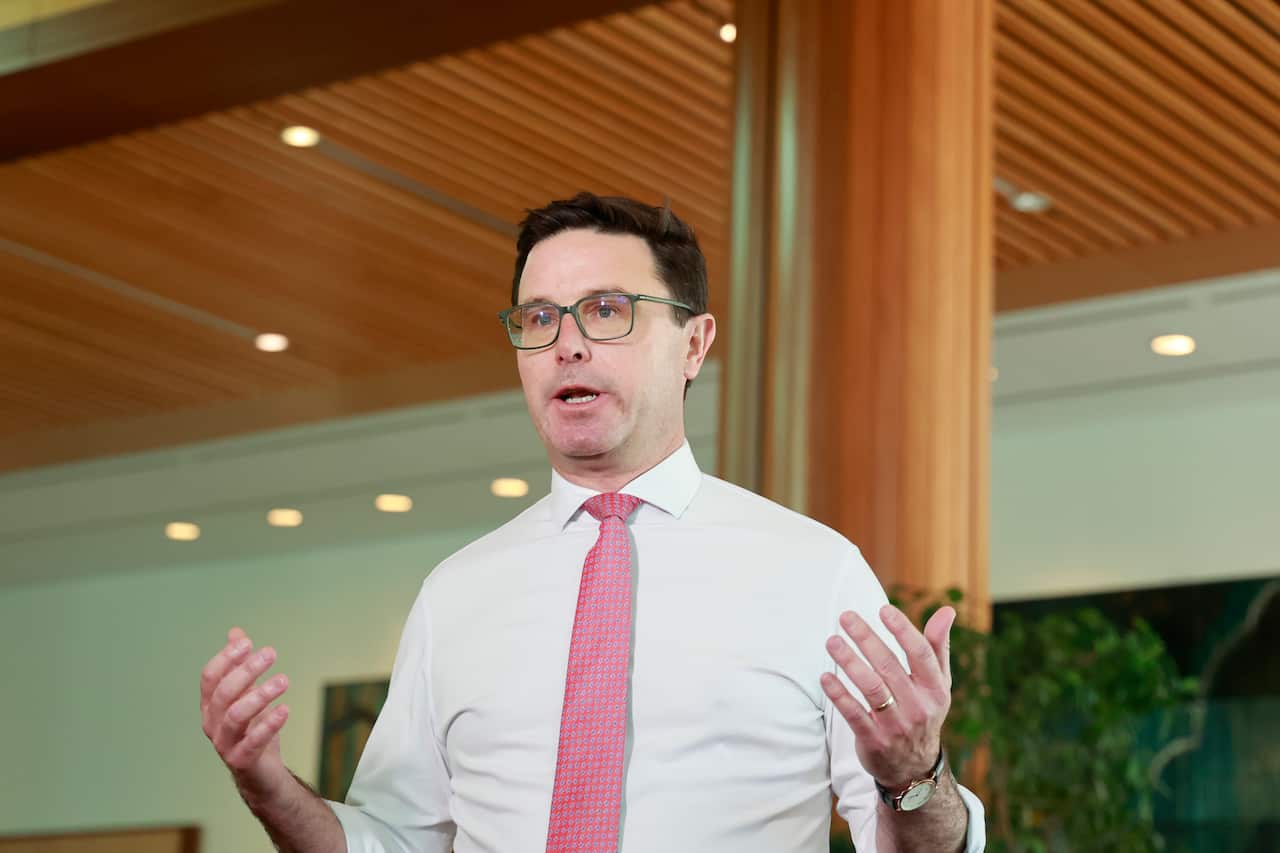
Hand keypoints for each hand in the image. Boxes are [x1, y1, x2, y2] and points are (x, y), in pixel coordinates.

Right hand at [200, 627, 291, 800]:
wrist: (261, 771)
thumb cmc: (252, 728)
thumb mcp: (247, 693)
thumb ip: (240, 665)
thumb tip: (236, 633)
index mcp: (210, 705)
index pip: (210, 678)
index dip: (226, 658)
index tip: (248, 642)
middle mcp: (212, 723)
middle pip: (223, 693)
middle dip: (246, 671)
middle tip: (271, 653)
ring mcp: (224, 743)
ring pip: (235, 716)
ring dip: (260, 695)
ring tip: (284, 680)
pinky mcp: (241, 760)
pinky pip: (253, 741)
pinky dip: (269, 724)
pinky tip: (285, 709)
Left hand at [821, 603, 955, 788]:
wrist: (914, 768)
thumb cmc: (923, 712)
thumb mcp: (938, 684)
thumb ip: (937, 646)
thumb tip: (947, 610)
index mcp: (935, 689)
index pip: (920, 654)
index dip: (903, 630)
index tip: (883, 609)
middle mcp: (918, 707)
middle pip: (889, 666)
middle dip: (866, 638)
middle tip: (845, 616)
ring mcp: (896, 725)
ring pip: (871, 688)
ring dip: (849, 662)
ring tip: (831, 641)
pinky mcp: (874, 740)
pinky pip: (854, 714)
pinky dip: (839, 695)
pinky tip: (825, 676)